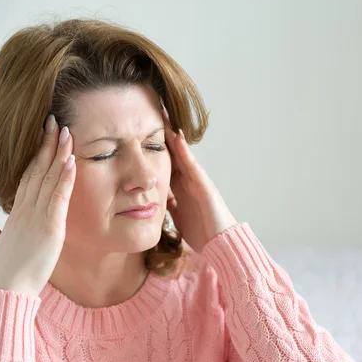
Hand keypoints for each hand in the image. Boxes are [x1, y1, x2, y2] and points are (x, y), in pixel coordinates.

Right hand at [0, 115, 75, 295]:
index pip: (27, 179)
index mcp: (15, 215)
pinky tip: (72, 162)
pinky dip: (65, 179)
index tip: (42, 138)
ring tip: (66, 132)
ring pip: (48, 179)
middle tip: (54, 122)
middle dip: (46, 146)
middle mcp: (25, 211)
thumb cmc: (2, 276)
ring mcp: (36, 218)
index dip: (35, 157)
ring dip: (58, 154)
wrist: (5, 294)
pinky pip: (58, 198)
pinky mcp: (49, 229)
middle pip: (36, 171)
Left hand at [163, 104, 237, 252]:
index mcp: (180, 189)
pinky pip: (192, 165)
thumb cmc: (202, 232)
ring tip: (162, 117)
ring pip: (181, 154)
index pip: (164, 164)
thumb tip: (153, 197)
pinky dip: (184, 151)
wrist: (220, 245)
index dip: (152, 150)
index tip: (140, 134)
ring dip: (172, 136)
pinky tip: (177, 137)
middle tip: (150, 115)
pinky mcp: (205, 186)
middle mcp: (188, 182)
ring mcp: (197, 182)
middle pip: (171, 154)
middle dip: (161, 137)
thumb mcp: (176, 215)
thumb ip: (168, 203)